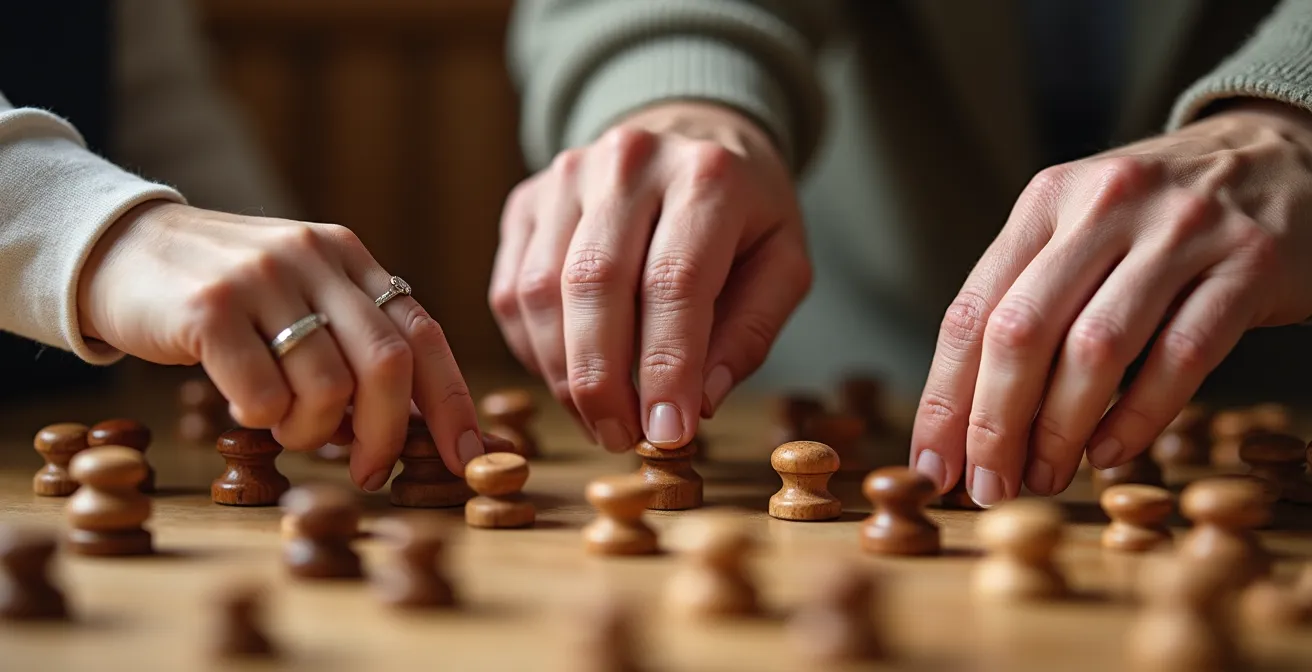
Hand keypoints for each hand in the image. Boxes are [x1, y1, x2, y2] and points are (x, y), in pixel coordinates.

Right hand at [78, 202, 483, 485]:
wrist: (121, 249)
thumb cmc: (226, 296)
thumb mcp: (301, 298)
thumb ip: (351, 345)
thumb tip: (405, 429)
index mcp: (349, 256)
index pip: (424, 334)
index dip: (451, 402)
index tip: (467, 455)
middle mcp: (315, 257)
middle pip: (387, 365)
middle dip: (386, 435)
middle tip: (367, 471)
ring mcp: (263, 277)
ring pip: (327, 388)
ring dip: (310, 431)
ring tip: (283, 425)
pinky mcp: (210, 307)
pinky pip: (263, 396)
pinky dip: (261, 421)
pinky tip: (239, 405)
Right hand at [489, 102, 809, 450]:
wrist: (690, 137)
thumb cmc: (742, 218)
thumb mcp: (781, 266)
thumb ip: (750, 332)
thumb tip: (699, 401)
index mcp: (705, 176)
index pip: (673, 282)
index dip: (666, 368)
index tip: (667, 434)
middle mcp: (628, 162)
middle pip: (594, 283)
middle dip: (602, 381)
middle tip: (621, 439)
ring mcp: (566, 175)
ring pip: (541, 291)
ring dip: (563, 373)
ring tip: (599, 418)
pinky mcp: (526, 201)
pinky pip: (512, 291)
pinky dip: (535, 350)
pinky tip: (570, 374)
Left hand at [909, 100, 1311, 505]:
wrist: (1286, 157)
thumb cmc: (1160, 220)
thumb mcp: (1081, 230)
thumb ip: (1026, 301)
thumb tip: (967, 420)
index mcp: (1047, 201)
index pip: (972, 311)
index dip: (944, 399)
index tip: (932, 465)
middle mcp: (1106, 206)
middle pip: (1022, 332)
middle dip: (994, 425)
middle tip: (989, 487)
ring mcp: (1182, 231)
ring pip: (1095, 348)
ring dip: (1060, 429)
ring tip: (1045, 477)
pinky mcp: (1249, 265)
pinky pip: (1181, 356)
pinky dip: (1139, 416)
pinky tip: (1111, 451)